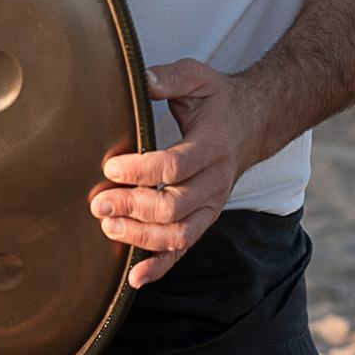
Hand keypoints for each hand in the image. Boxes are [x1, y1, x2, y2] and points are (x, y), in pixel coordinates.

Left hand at [93, 59, 256, 287]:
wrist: (254, 123)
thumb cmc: (219, 100)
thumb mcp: (198, 78)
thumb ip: (169, 77)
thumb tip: (140, 79)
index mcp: (212, 144)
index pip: (175, 166)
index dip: (140, 171)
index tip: (110, 168)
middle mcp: (215, 180)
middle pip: (174, 206)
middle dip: (133, 208)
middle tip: (99, 202)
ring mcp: (212, 204)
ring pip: (179, 234)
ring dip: (141, 238)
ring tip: (109, 228)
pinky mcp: (205, 219)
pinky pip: (184, 249)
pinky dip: (160, 267)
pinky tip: (135, 277)